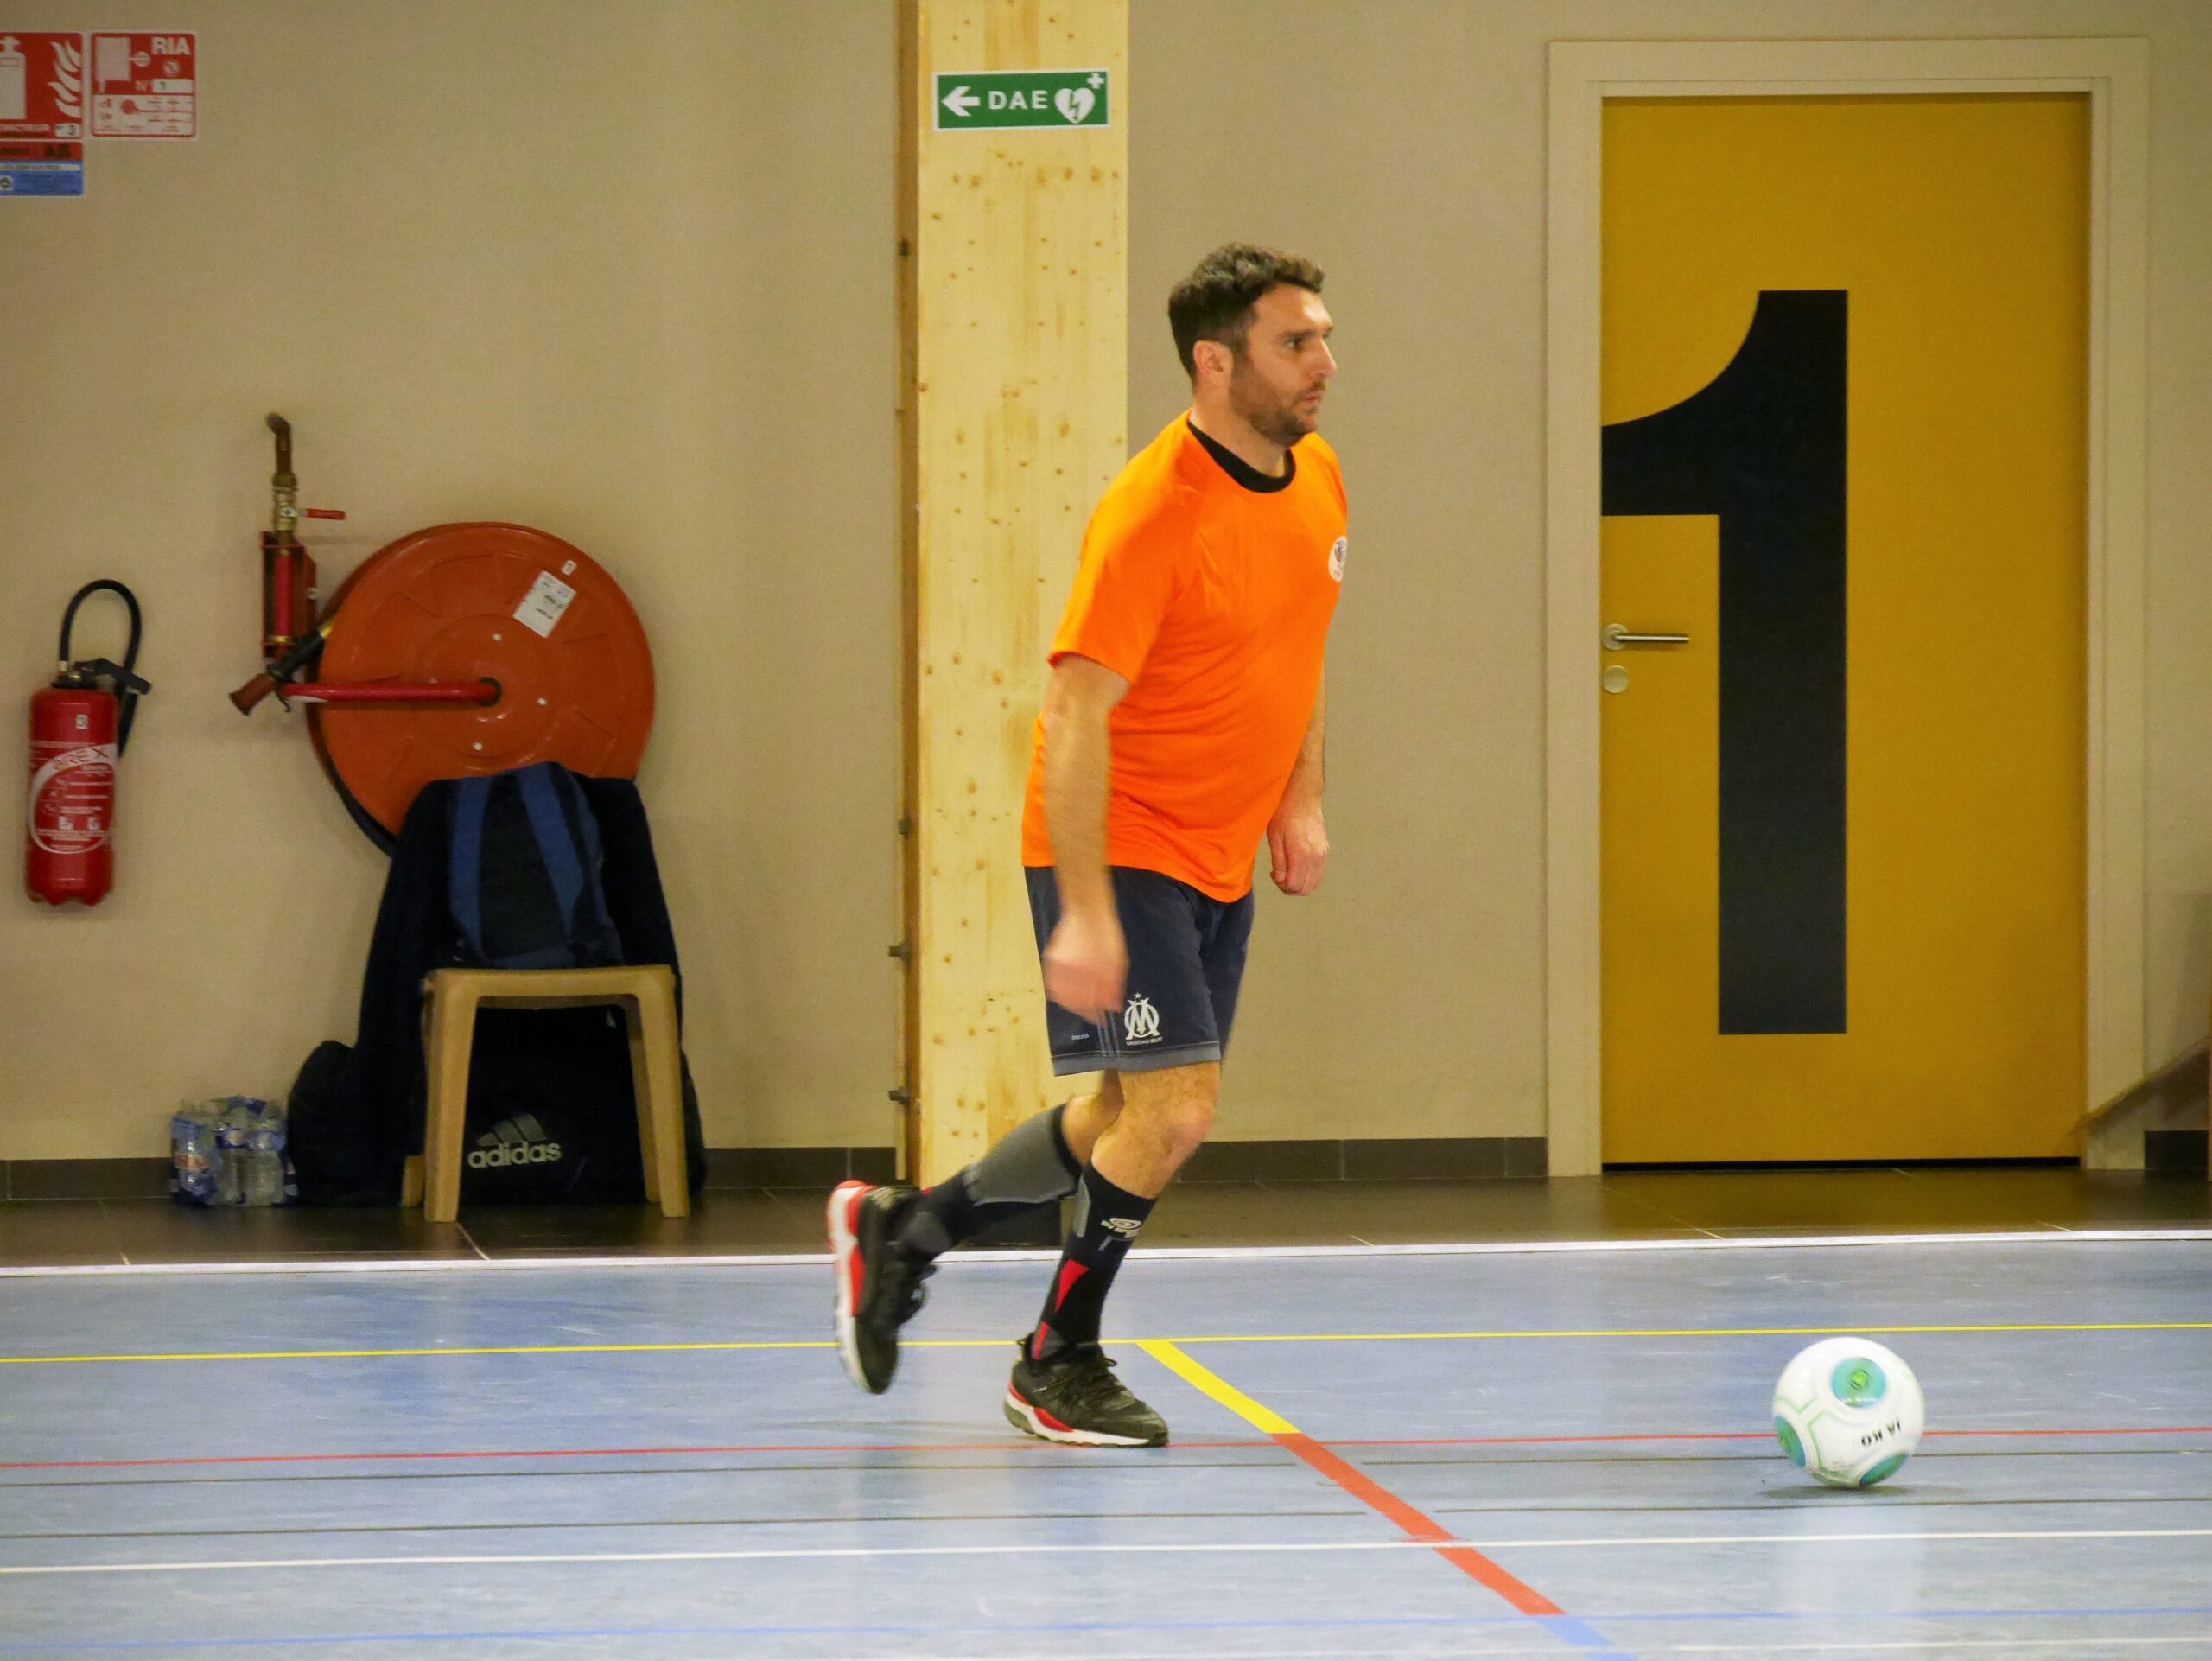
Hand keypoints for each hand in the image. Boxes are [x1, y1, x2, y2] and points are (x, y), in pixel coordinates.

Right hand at [1043, 904, 1127, 1023]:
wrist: (1087, 911)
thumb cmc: (1107, 935)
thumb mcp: (1118, 960)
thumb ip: (1113, 985)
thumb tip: (1112, 1007)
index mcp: (1090, 970)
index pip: (1090, 1001)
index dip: (1095, 1013)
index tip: (1101, 1020)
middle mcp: (1072, 969)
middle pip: (1075, 1000)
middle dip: (1084, 1010)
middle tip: (1092, 1015)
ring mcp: (1059, 964)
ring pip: (1061, 995)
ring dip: (1071, 1004)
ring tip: (1079, 1007)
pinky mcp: (1050, 959)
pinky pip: (1052, 983)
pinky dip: (1059, 993)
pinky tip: (1067, 996)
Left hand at [1267, 797, 1328, 895]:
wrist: (1302, 797)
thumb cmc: (1284, 814)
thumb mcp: (1274, 837)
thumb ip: (1279, 862)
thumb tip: (1282, 880)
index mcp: (1302, 853)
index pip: (1294, 886)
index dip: (1281, 885)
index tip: (1274, 873)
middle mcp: (1316, 856)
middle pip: (1305, 889)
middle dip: (1289, 888)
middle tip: (1279, 874)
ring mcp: (1323, 854)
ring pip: (1313, 884)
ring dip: (1299, 883)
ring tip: (1287, 869)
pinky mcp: (1325, 851)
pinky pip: (1318, 874)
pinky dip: (1307, 877)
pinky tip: (1296, 865)